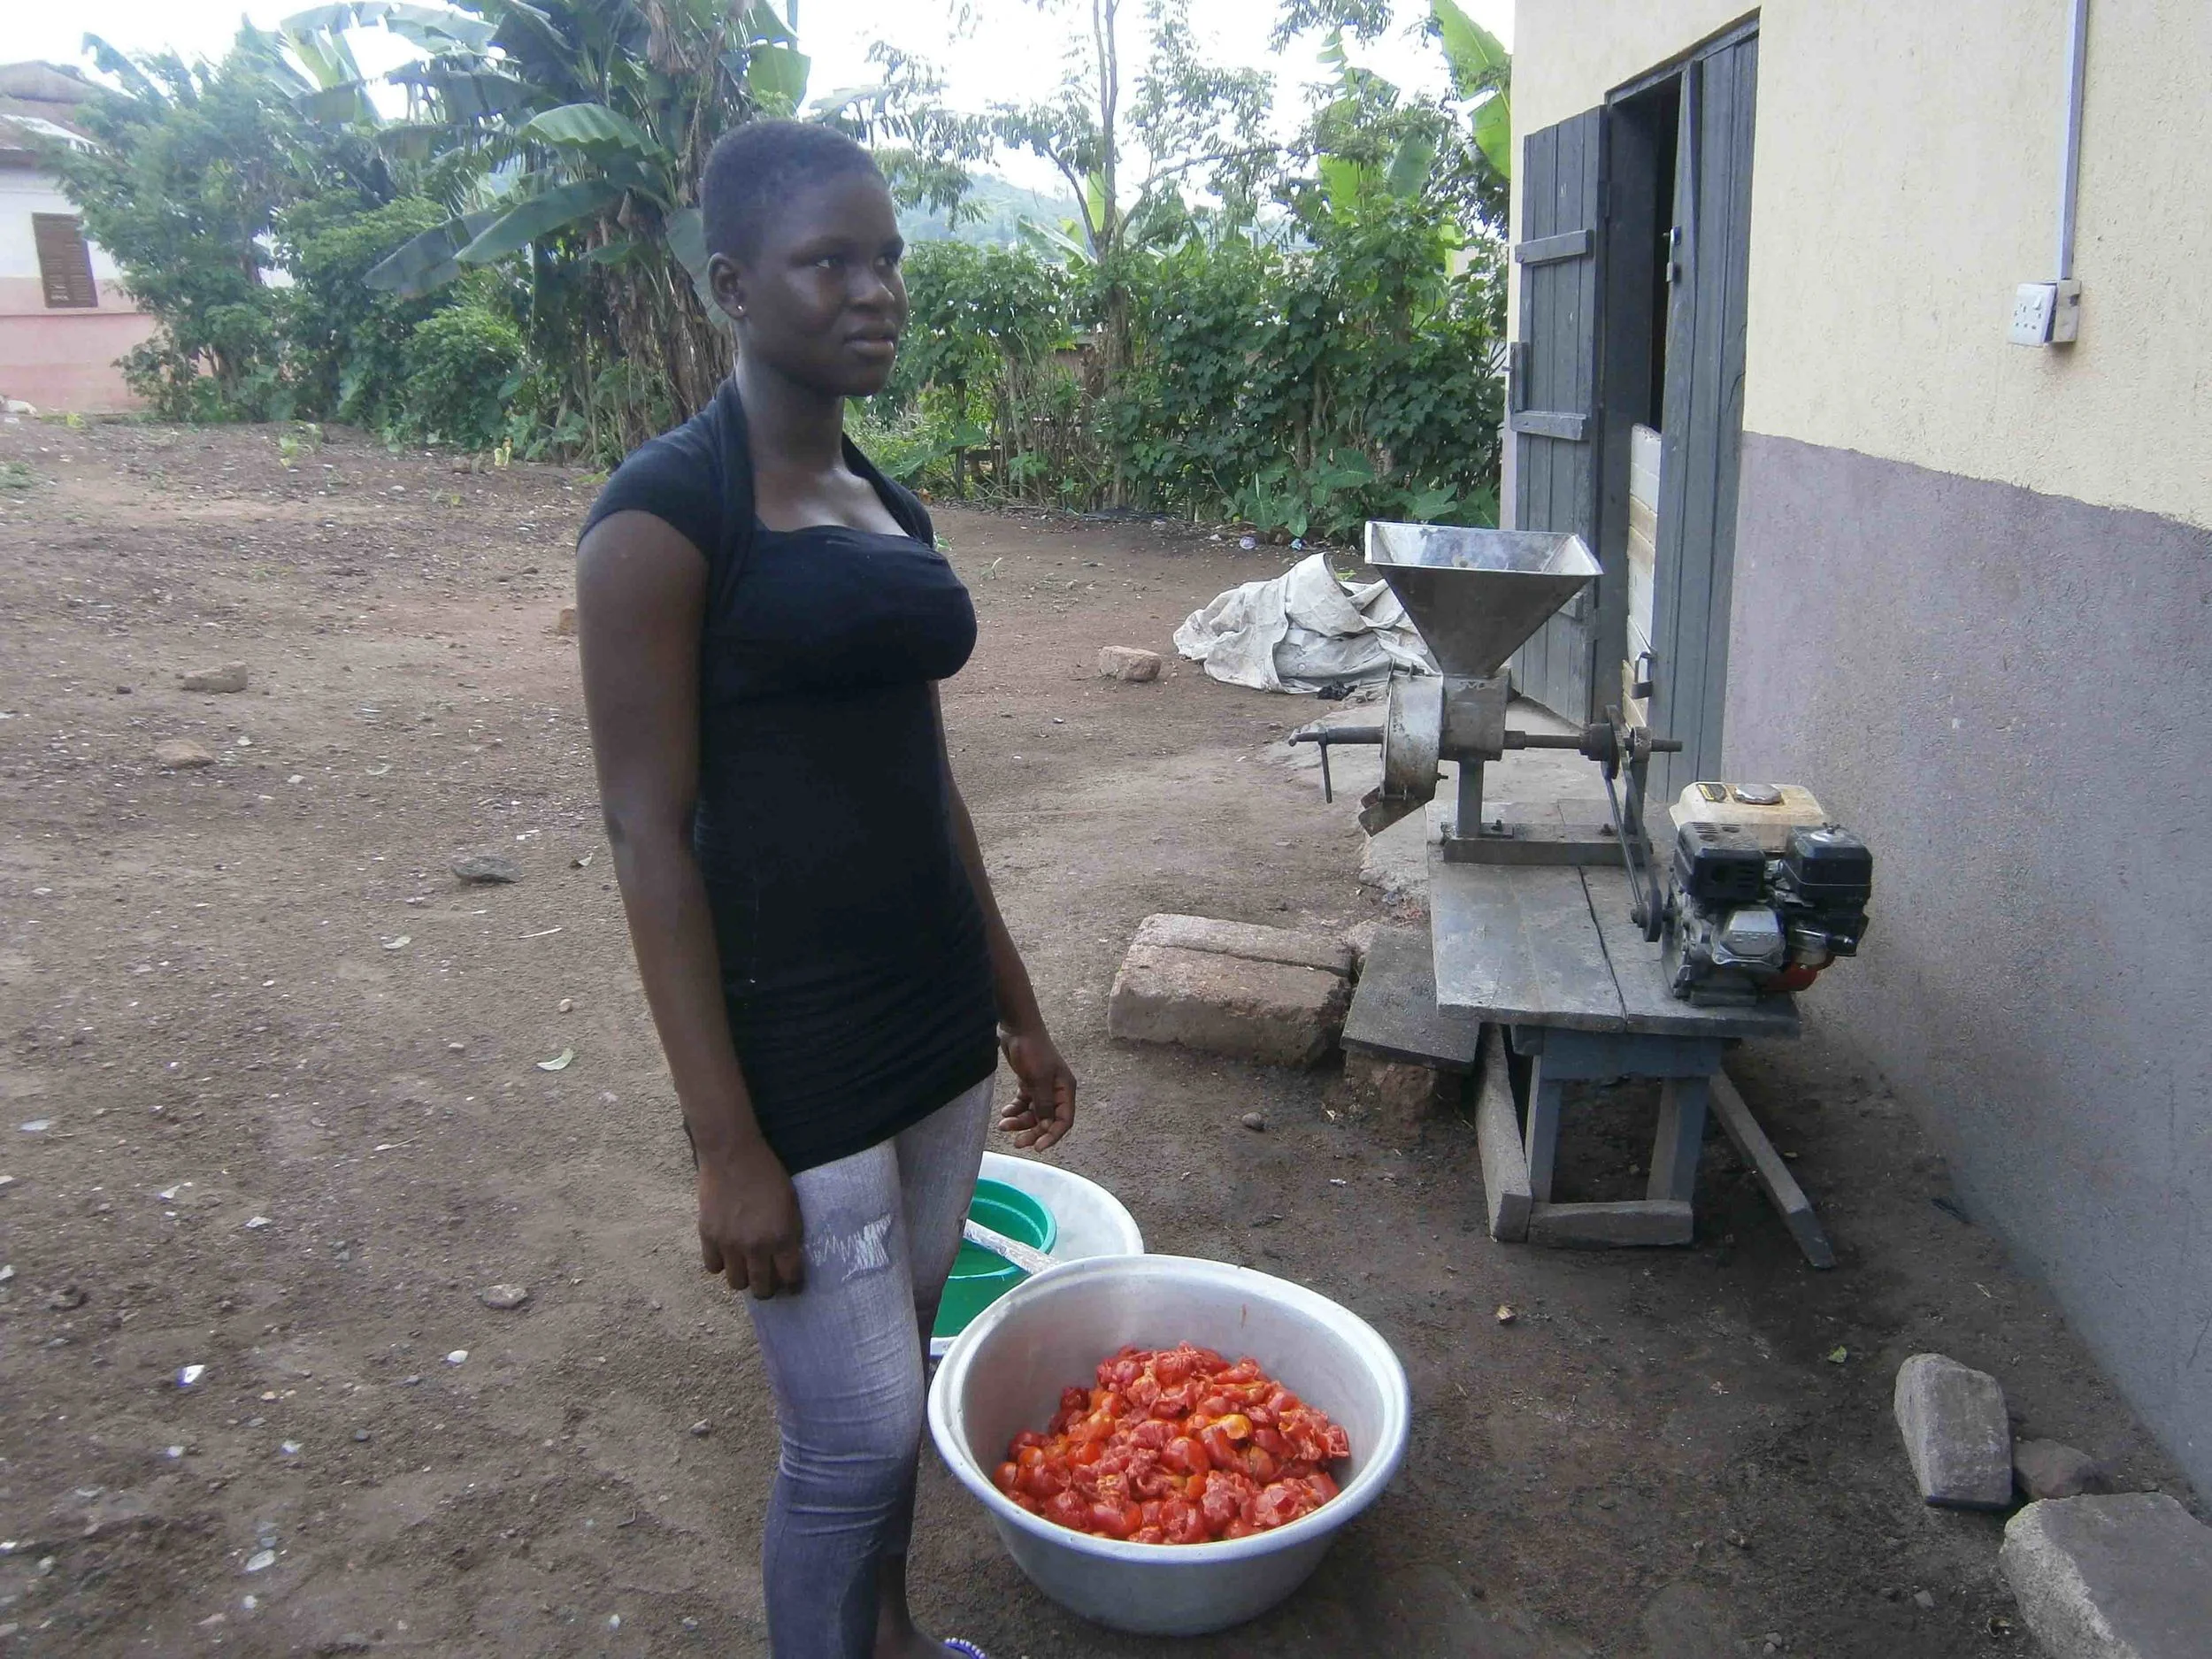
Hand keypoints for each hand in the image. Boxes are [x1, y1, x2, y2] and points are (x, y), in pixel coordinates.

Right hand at [697, 1144, 804, 1298]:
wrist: (733, 1155)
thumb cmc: (768, 1174)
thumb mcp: (791, 1203)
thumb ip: (790, 1233)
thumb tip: (789, 1257)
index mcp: (782, 1237)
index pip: (790, 1278)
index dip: (793, 1285)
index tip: (793, 1286)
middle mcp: (756, 1246)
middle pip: (761, 1288)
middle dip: (768, 1289)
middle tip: (768, 1282)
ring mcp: (729, 1244)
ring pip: (736, 1283)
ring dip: (743, 1278)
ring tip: (746, 1268)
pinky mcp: (708, 1236)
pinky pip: (713, 1267)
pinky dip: (720, 1263)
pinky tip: (726, 1253)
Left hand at [998, 1024, 1076, 1151]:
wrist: (1018, 1028)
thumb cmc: (1033, 1051)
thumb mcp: (1038, 1079)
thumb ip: (1043, 1104)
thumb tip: (1046, 1126)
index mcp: (1065, 1090)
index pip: (1063, 1120)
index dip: (1052, 1136)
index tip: (1037, 1147)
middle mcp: (1056, 1091)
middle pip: (1047, 1120)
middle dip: (1032, 1132)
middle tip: (1016, 1143)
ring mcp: (1042, 1087)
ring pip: (1033, 1113)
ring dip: (1020, 1121)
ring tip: (1003, 1125)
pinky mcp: (1029, 1083)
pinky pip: (1024, 1103)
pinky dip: (1015, 1110)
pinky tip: (1005, 1113)